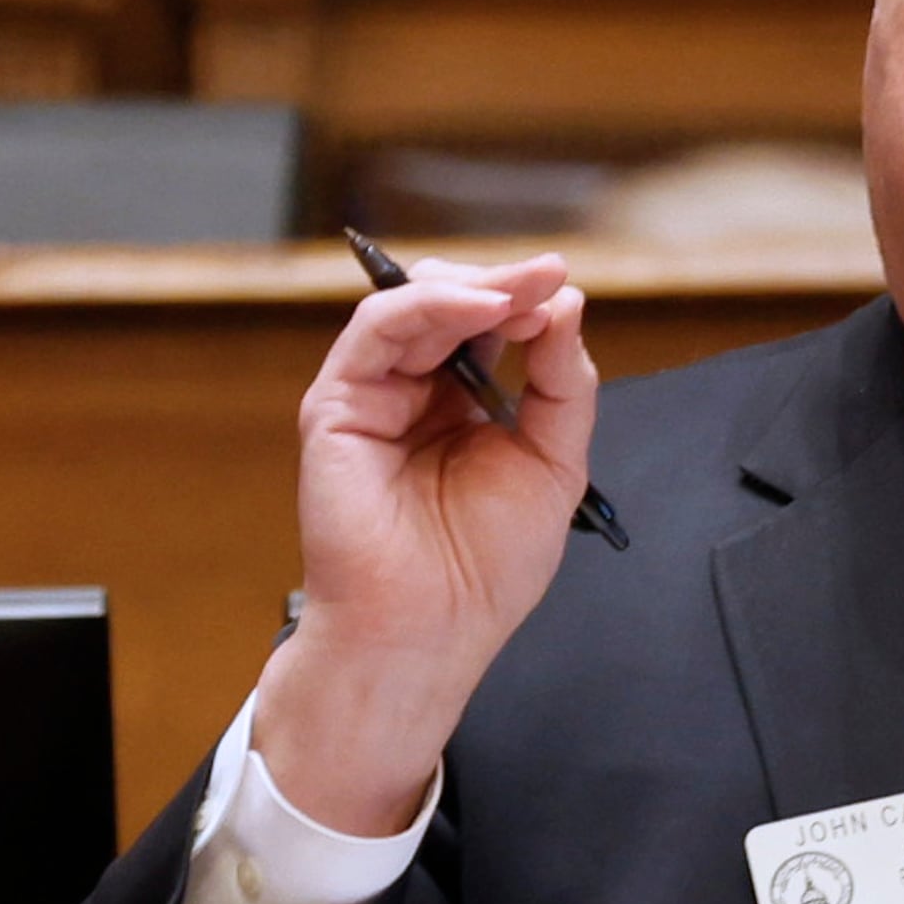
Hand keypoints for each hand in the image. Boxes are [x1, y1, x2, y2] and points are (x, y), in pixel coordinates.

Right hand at [252, 253, 599, 835]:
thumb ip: (563, 385)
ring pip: (412, 305)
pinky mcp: (337, 404)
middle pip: (453, 306)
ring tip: (523, 289)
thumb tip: (566, 306)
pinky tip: (481, 309)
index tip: (565, 288)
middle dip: (505, 284)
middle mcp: (415, 394)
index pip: (491, 329)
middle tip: (549, 274)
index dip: (527, 303)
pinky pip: (376, 330)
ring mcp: (373, 396)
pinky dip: (430, 306)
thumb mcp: (553, 463)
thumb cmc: (484, 568)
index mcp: (463, 407)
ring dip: (475, 286)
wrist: (429, 630)